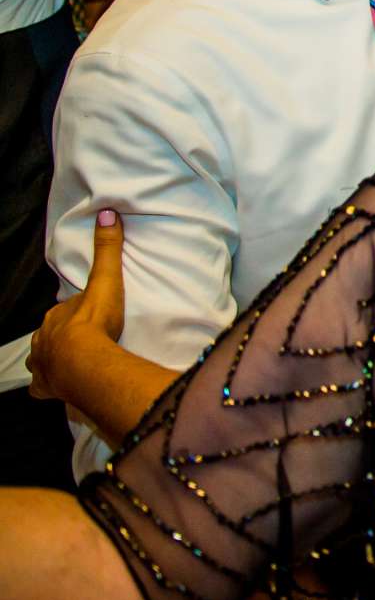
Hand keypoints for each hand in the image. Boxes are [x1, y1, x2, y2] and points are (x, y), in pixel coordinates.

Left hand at [29, 209, 124, 402]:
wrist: (83, 362)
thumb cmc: (94, 323)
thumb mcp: (105, 281)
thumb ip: (107, 249)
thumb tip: (106, 212)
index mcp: (56, 316)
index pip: (64, 311)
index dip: (75, 313)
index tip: (89, 315)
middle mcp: (43, 339)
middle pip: (51, 335)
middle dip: (62, 336)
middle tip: (84, 339)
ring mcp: (42, 364)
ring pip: (43, 359)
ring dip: (54, 359)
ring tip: (72, 362)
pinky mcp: (45, 386)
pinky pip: (43, 386)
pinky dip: (48, 384)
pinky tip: (58, 386)